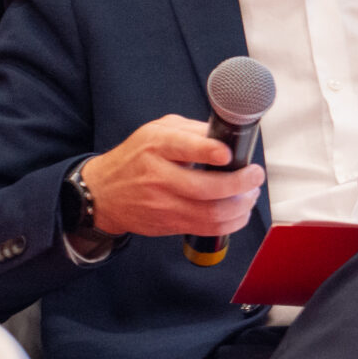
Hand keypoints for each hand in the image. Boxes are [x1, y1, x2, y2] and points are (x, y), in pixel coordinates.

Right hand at [77, 115, 263, 238]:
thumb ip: (192, 130)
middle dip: (241, 183)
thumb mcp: (157, 131)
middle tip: (255, 175)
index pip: (184, 148)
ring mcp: (163, 204)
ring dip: (241, 205)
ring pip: (212, 213)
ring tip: (251, 194)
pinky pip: (208, 229)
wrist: (103, 192)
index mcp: (156, 146)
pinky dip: (232, 222)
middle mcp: (158, 176)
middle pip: (206, 188)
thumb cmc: (135, 158)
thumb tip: (226, 134)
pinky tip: (240, 211)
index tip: (228, 154)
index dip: (210, 152)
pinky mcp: (169, 224)